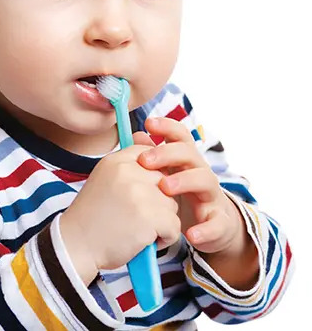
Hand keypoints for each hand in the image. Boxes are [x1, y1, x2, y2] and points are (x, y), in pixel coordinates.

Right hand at [60, 143, 180, 284]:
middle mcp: (128, 171)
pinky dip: (164, 238)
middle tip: (136, 215)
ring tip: (138, 228)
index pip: (150, 155)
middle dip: (158, 201)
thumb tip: (152, 148)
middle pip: (166, 180)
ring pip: (172, 204)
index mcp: (116, 161)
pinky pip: (174, 226)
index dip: (152, 176)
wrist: (76, 246)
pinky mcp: (149, 216)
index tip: (140, 193)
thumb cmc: (92, 217)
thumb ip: (128, 166)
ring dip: (162, 221)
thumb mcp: (104, 179)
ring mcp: (140, 193)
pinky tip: (144, 240)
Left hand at [136, 117, 242, 255]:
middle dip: (168, 153)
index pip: (181, 136)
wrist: (213, 227)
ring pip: (205, 179)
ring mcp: (211, 196)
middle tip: (145, 160)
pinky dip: (205, 229)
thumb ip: (153, 157)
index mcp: (186, 160)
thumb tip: (137, 135)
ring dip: (185, 181)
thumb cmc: (182, 196)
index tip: (149, 123)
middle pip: (189, 153)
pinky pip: (217, 224)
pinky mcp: (220, 221)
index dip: (167, 127)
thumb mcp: (167, 175)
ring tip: (165, 188)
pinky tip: (191, 234)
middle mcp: (200, 172)